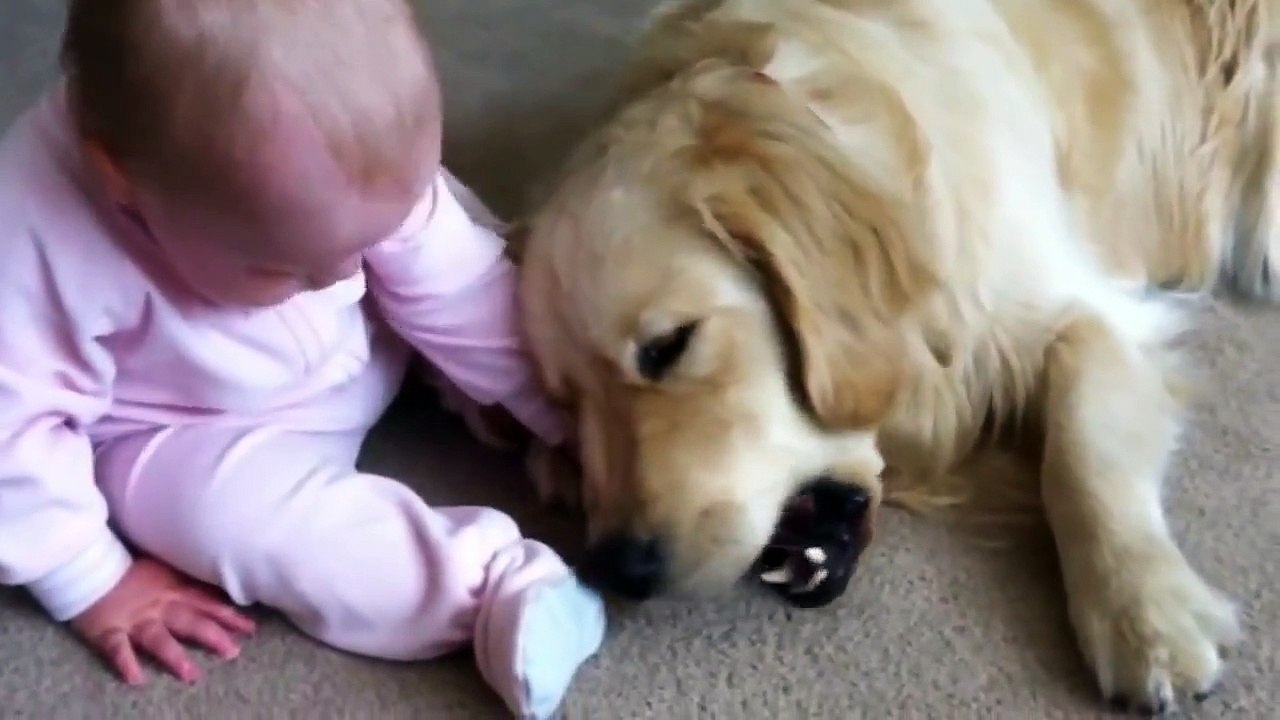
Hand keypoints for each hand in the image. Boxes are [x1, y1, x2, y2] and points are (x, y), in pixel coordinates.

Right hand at [70, 557, 255, 684]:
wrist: (88, 563)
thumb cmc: (127, 566)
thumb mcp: (163, 567)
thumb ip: (185, 579)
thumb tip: (214, 583)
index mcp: (172, 590)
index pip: (207, 604)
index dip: (229, 616)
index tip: (251, 629)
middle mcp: (158, 606)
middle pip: (190, 622)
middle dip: (213, 637)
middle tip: (233, 653)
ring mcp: (134, 619)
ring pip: (158, 639)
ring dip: (175, 657)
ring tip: (192, 675)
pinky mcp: (108, 630)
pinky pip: (117, 648)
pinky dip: (125, 663)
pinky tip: (136, 679)